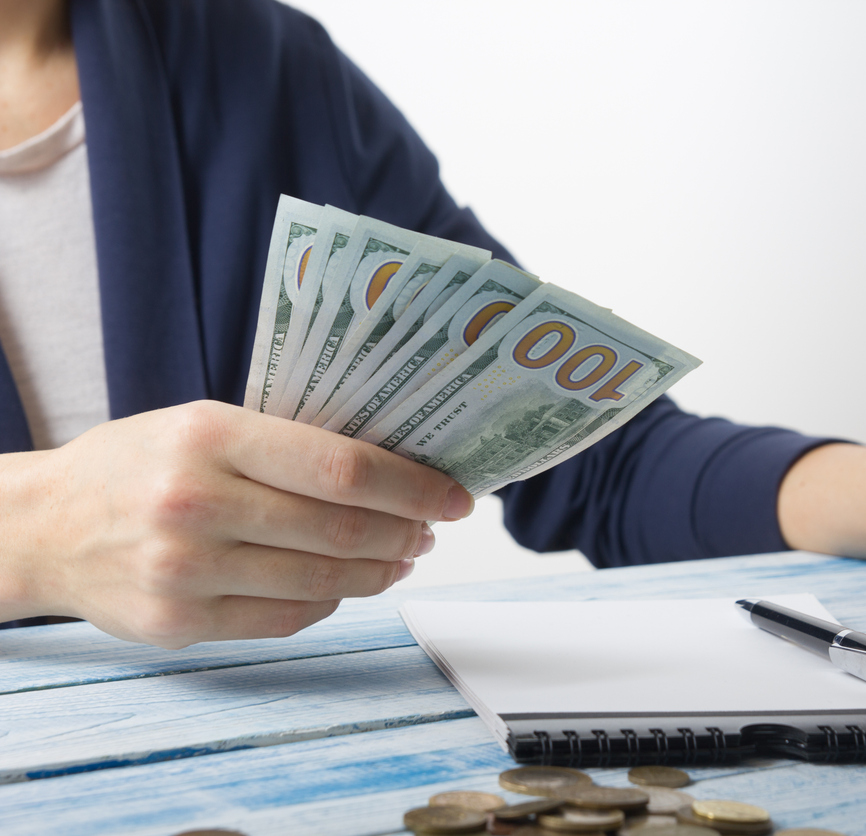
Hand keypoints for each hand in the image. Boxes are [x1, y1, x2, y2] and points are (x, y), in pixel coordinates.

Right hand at [0, 401, 472, 646]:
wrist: (44, 524)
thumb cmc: (140, 463)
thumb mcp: (205, 425)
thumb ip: (287, 446)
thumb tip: (392, 472)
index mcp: (211, 436)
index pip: (342, 468)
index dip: (413, 487)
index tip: (454, 498)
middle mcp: (195, 503)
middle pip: (340, 530)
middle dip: (405, 533)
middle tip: (430, 530)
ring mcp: (184, 570)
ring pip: (320, 583)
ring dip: (378, 573)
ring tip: (401, 557)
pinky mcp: (177, 624)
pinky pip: (284, 620)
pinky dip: (330, 604)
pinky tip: (346, 586)